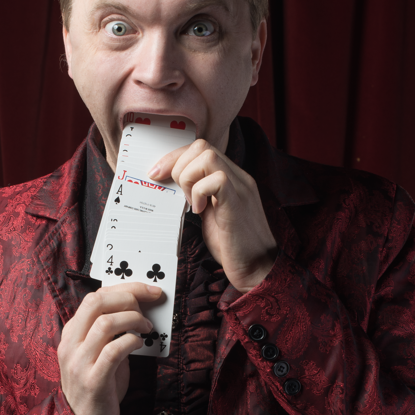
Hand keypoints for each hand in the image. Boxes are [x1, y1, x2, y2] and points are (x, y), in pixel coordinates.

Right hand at [58, 282, 162, 414]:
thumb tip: (139, 310)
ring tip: (147, 327)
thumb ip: (110, 333)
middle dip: (130, 296)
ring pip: (105, 323)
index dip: (124, 288)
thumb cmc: (98, 387)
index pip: (93, 297)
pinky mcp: (93, 381)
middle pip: (97, 302)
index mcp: (70, 334)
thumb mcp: (98, 354)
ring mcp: (79, 363)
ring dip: (134, 319)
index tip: (148, 290)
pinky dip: (132, 341)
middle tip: (151, 302)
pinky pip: (114, 351)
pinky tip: (140, 343)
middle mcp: (70, 344)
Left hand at [148, 139, 277, 291]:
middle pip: (201, 146)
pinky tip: (198, 211)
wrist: (258, 268)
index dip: (174, 157)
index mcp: (231, 178)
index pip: (201, 148)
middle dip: (177, 165)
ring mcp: (240, 188)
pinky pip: (216, 179)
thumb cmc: (233, 246)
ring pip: (207, 156)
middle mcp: (238, 177)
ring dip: (188, 177)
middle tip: (176, 193)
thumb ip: (198, 197)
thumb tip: (172, 186)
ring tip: (190, 202)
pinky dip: (199, 192)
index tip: (156, 174)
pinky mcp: (237, 203)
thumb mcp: (211, 214)